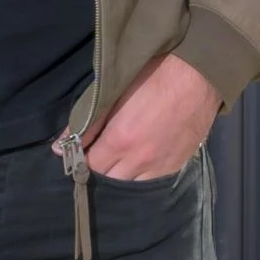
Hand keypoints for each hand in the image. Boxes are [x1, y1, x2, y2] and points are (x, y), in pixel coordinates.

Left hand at [75, 49, 223, 183]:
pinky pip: (152, 182)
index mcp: (120, 140)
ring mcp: (161, 166)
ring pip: (131, 187)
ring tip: (119, 160)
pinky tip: (139, 162)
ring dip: (121, 176)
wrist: (201, 72)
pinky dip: (141, 176)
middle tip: (99, 155)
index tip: (80, 152)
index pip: (89, 167)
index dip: (81, 160)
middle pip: (108, 182)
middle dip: (99, 171)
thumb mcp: (114, 93)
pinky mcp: (177, 165)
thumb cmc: (154, 74)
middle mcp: (140, 160)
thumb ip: (86, 123)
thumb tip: (58, 147)